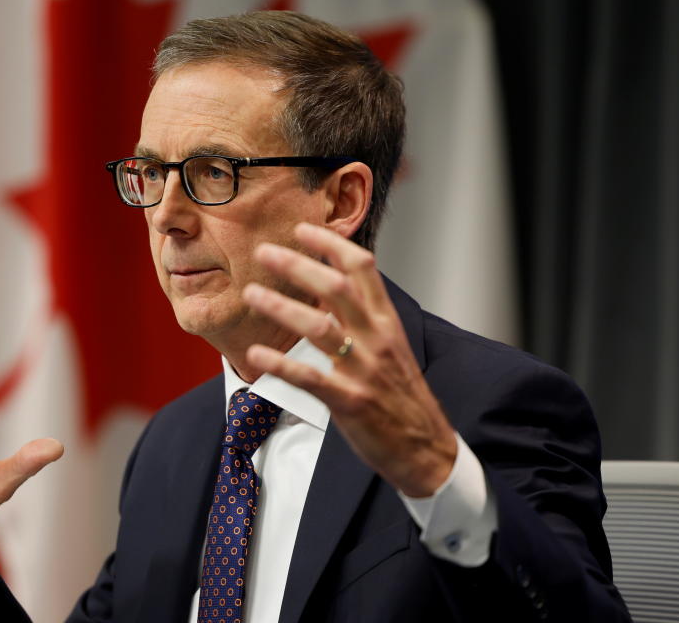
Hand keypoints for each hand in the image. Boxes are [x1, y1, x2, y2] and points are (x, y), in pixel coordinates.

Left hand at [242, 223, 455, 496]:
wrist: (427, 449)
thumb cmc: (402, 397)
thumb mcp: (390, 349)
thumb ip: (363, 318)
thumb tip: (328, 289)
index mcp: (386, 322)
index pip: (362, 268)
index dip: (331, 244)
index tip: (301, 229)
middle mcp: (376, 339)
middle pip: (336, 288)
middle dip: (298, 265)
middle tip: (265, 251)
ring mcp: (363, 370)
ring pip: (318, 327)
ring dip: (281, 306)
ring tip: (251, 293)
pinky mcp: (349, 401)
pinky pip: (309, 377)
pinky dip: (281, 363)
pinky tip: (255, 353)